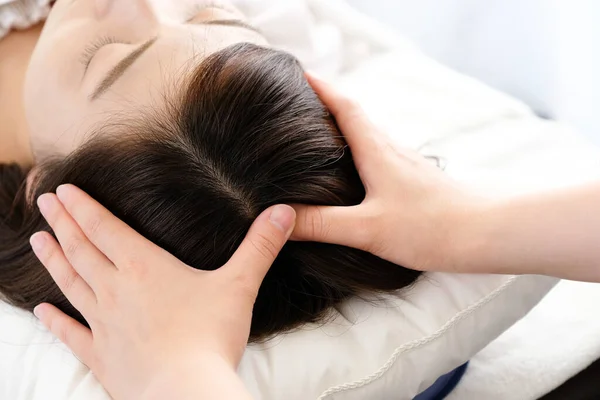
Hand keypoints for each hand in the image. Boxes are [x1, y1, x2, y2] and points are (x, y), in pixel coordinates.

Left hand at [30, 184, 295, 399]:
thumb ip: (260, 246)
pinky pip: (72, 334)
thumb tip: (285, 211)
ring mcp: (104, 324)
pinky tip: (42, 312)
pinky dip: (55, 321)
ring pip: (71, 285)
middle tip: (44, 204)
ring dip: (52, 261)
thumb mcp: (240, 284)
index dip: (83, 208)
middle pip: (81, 250)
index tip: (63, 191)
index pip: (105, 229)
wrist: (184, 392)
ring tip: (36, 241)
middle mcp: (116, 291)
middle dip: (62, 224)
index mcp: (145, 268)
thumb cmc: (211, 337)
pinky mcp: (102, 356)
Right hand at [292, 74, 487, 271]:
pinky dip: (359, 150)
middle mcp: (390, 149)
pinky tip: (353, 171)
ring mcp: (404, 163)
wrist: (485, 233)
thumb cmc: (430, 227)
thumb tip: (281, 218)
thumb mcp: (367, 229)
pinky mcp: (412, 179)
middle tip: (299, 102)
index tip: (300, 74)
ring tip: (318, 134)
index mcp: (376, 151)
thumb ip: (322, 224)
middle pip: (354, 115)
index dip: (321, 89)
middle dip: (327, 104)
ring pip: (367, 135)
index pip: (345, 107)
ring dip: (343, 127)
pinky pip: (378, 154)